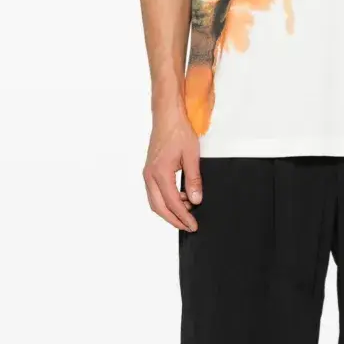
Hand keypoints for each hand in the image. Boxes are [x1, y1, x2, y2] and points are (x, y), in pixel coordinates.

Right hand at [144, 105, 201, 231]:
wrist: (167, 116)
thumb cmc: (178, 132)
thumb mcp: (192, 156)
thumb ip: (194, 180)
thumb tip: (195, 200)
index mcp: (160, 173)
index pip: (172, 203)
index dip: (183, 217)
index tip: (193, 225)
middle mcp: (150, 175)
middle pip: (159, 208)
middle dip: (174, 220)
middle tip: (188, 226)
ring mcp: (148, 173)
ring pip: (155, 202)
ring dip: (170, 210)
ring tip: (188, 212)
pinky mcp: (150, 170)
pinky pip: (155, 192)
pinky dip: (167, 200)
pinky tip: (181, 198)